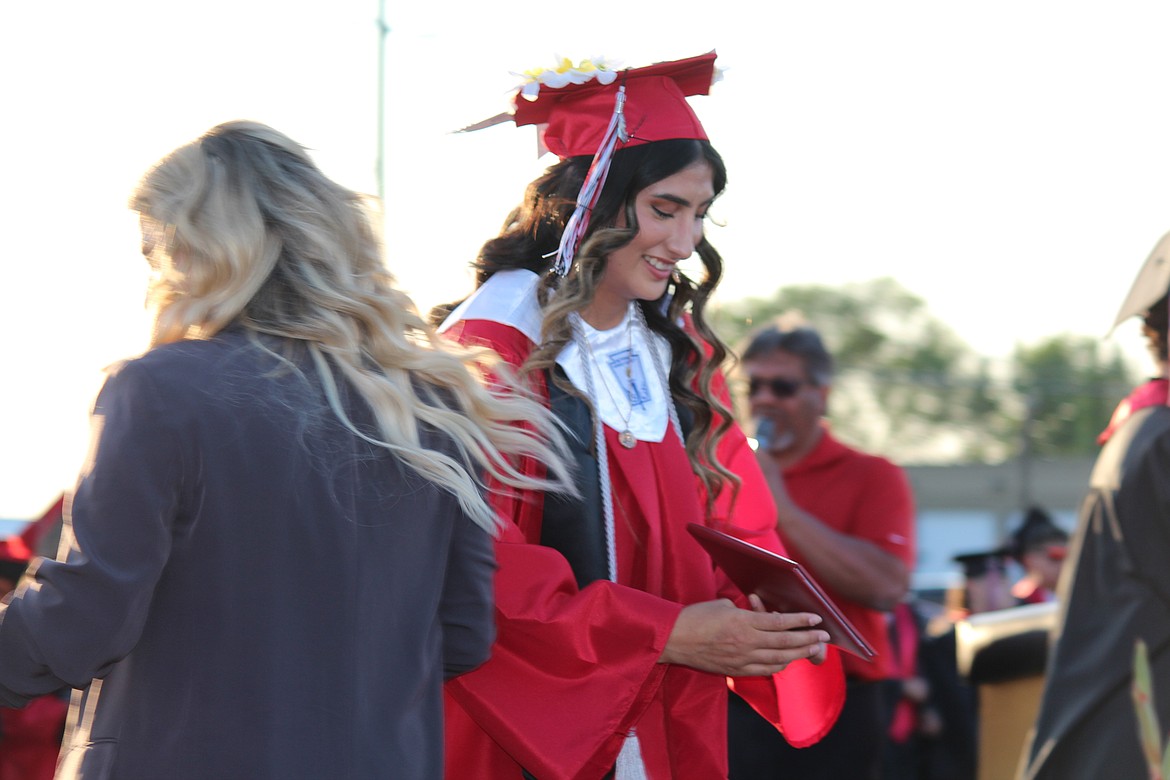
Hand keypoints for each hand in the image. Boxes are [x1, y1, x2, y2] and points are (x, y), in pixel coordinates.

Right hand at [659, 597, 828, 675]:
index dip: (801, 621)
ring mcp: (742, 659)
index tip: (816, 619)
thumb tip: (761, 616)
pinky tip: (789, 659)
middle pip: (785, 642)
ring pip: (779, 658)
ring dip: (799, 654)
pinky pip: (765, 669)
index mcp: (743, 622)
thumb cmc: (696, 617)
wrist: (673, 640)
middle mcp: (746, 642)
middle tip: (824, 636)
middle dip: (808, 639)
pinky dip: (780, 664)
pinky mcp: (736, 670)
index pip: (780, 622)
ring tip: (813, 649)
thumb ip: (746, 612)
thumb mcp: (724, 605)